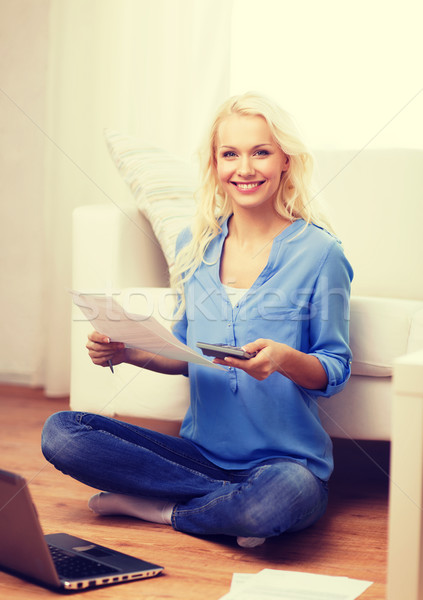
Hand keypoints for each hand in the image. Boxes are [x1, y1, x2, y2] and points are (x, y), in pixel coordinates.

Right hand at [86, 331, 126, 367]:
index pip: (93, 336)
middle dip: (110, 346)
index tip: (109, 340)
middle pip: (97, 346)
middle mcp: (90, 344)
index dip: (101, 338)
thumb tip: (115, 336)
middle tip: (119, 345)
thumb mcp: (114, 336)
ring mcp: (91, 353)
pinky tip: (113, 355)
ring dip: (110, 352)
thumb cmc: (115, 340)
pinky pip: (100, 360)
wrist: (119, 349)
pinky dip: (108, 357)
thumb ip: (112, 335)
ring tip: (117, 350)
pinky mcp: (94, 360)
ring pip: (99, 353)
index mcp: (92, 335)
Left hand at [213, 338, 327, 388]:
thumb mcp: (264, 342)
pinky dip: (241, 365)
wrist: (284, 358)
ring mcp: (260, 376)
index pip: (246, 364)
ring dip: (233, 363)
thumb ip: (253, 346)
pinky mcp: (258, 376)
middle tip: (214, 359)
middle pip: (242, 367)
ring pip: (243, 369)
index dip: (235, 361)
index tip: (225, 358)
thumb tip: (242, 350)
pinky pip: (246, 370)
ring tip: (219, 358)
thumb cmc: (274, 348)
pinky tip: (232, 360)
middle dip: (228, 362)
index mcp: (263, 362)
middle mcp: (261, 371)